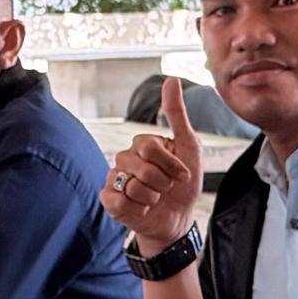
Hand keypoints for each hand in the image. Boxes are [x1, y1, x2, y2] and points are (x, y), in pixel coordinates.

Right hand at [99, 78, 204, 251]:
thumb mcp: (188, 147)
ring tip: (154, 199)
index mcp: (142, 143)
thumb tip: (171, 79)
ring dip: (152, 198)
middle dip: (162, 182)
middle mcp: (124, 158)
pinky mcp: (108, 200)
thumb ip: (176, 114)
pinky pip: (120, 202)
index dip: (171, 165)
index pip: (150, 147)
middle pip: (141, 167)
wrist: (178, 219)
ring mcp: (113, 178)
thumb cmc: (183, 185)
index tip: (182, 175)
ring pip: (131, 186)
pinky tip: (142, 209)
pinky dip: (138, 210)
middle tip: (166, 188)